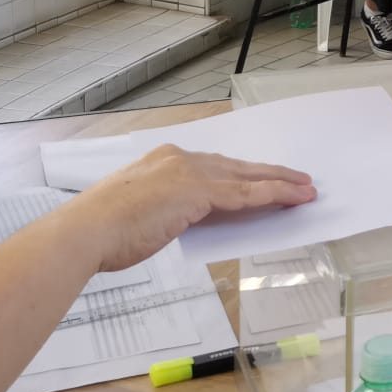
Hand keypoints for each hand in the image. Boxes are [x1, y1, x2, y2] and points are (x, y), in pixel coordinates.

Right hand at [64, 146, 316, 272]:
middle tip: (298, 178)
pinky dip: (274, 195)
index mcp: (162, 160)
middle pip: (236, 167)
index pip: (213, 166)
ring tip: (306, 189)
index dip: (241, 174)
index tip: (260, 178)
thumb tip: (181, 217)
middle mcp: (179, 159)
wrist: (84, 233)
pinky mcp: (198, 191)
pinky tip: (293, 198)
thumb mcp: (137, 211)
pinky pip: (246, 194)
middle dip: (269, 173)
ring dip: (281, 183)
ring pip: (247, 178)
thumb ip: (165, 207)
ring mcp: (189, 172)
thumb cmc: (101, 231)